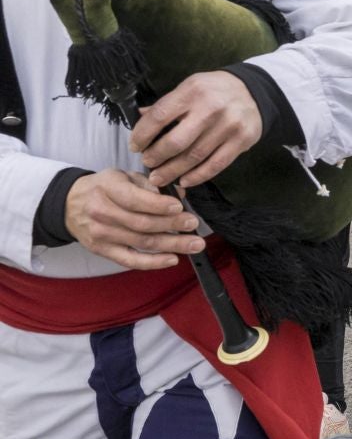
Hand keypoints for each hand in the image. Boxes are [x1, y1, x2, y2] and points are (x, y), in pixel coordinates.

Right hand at [64, 170, 204, 269]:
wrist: (69, 204)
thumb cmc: (103, 187)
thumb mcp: (122, 176)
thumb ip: (149, 184)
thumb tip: (178, 195)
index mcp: (107, 189)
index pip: (135, 200)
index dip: (159, 205)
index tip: (180, 206)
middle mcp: (102, 213)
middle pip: (142, 223)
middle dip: (173, 225)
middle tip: (194, 224)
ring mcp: (101, 234)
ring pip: (141, 242)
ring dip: (172, 244)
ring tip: (195, 244)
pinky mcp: (102, 250)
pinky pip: (130, 260)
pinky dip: (153, 262)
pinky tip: (172, 259)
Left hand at [130, 70, 262, 189]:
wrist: (254, 91)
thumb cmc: (214, 91)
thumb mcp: (190, 87)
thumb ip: (167, 104)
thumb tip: (139, 118)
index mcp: (192, 91)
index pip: (159, 117)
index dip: (142, 135)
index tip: (135, 146)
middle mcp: (210, 108)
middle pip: (175, 142)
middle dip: (156, 157)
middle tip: (148, 163)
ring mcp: (228, 126)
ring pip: (194, 157)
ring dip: (172, 171)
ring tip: (159, 178)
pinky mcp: (241, 140)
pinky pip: (215, 164)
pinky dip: (197, 176)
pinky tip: (185, 180)